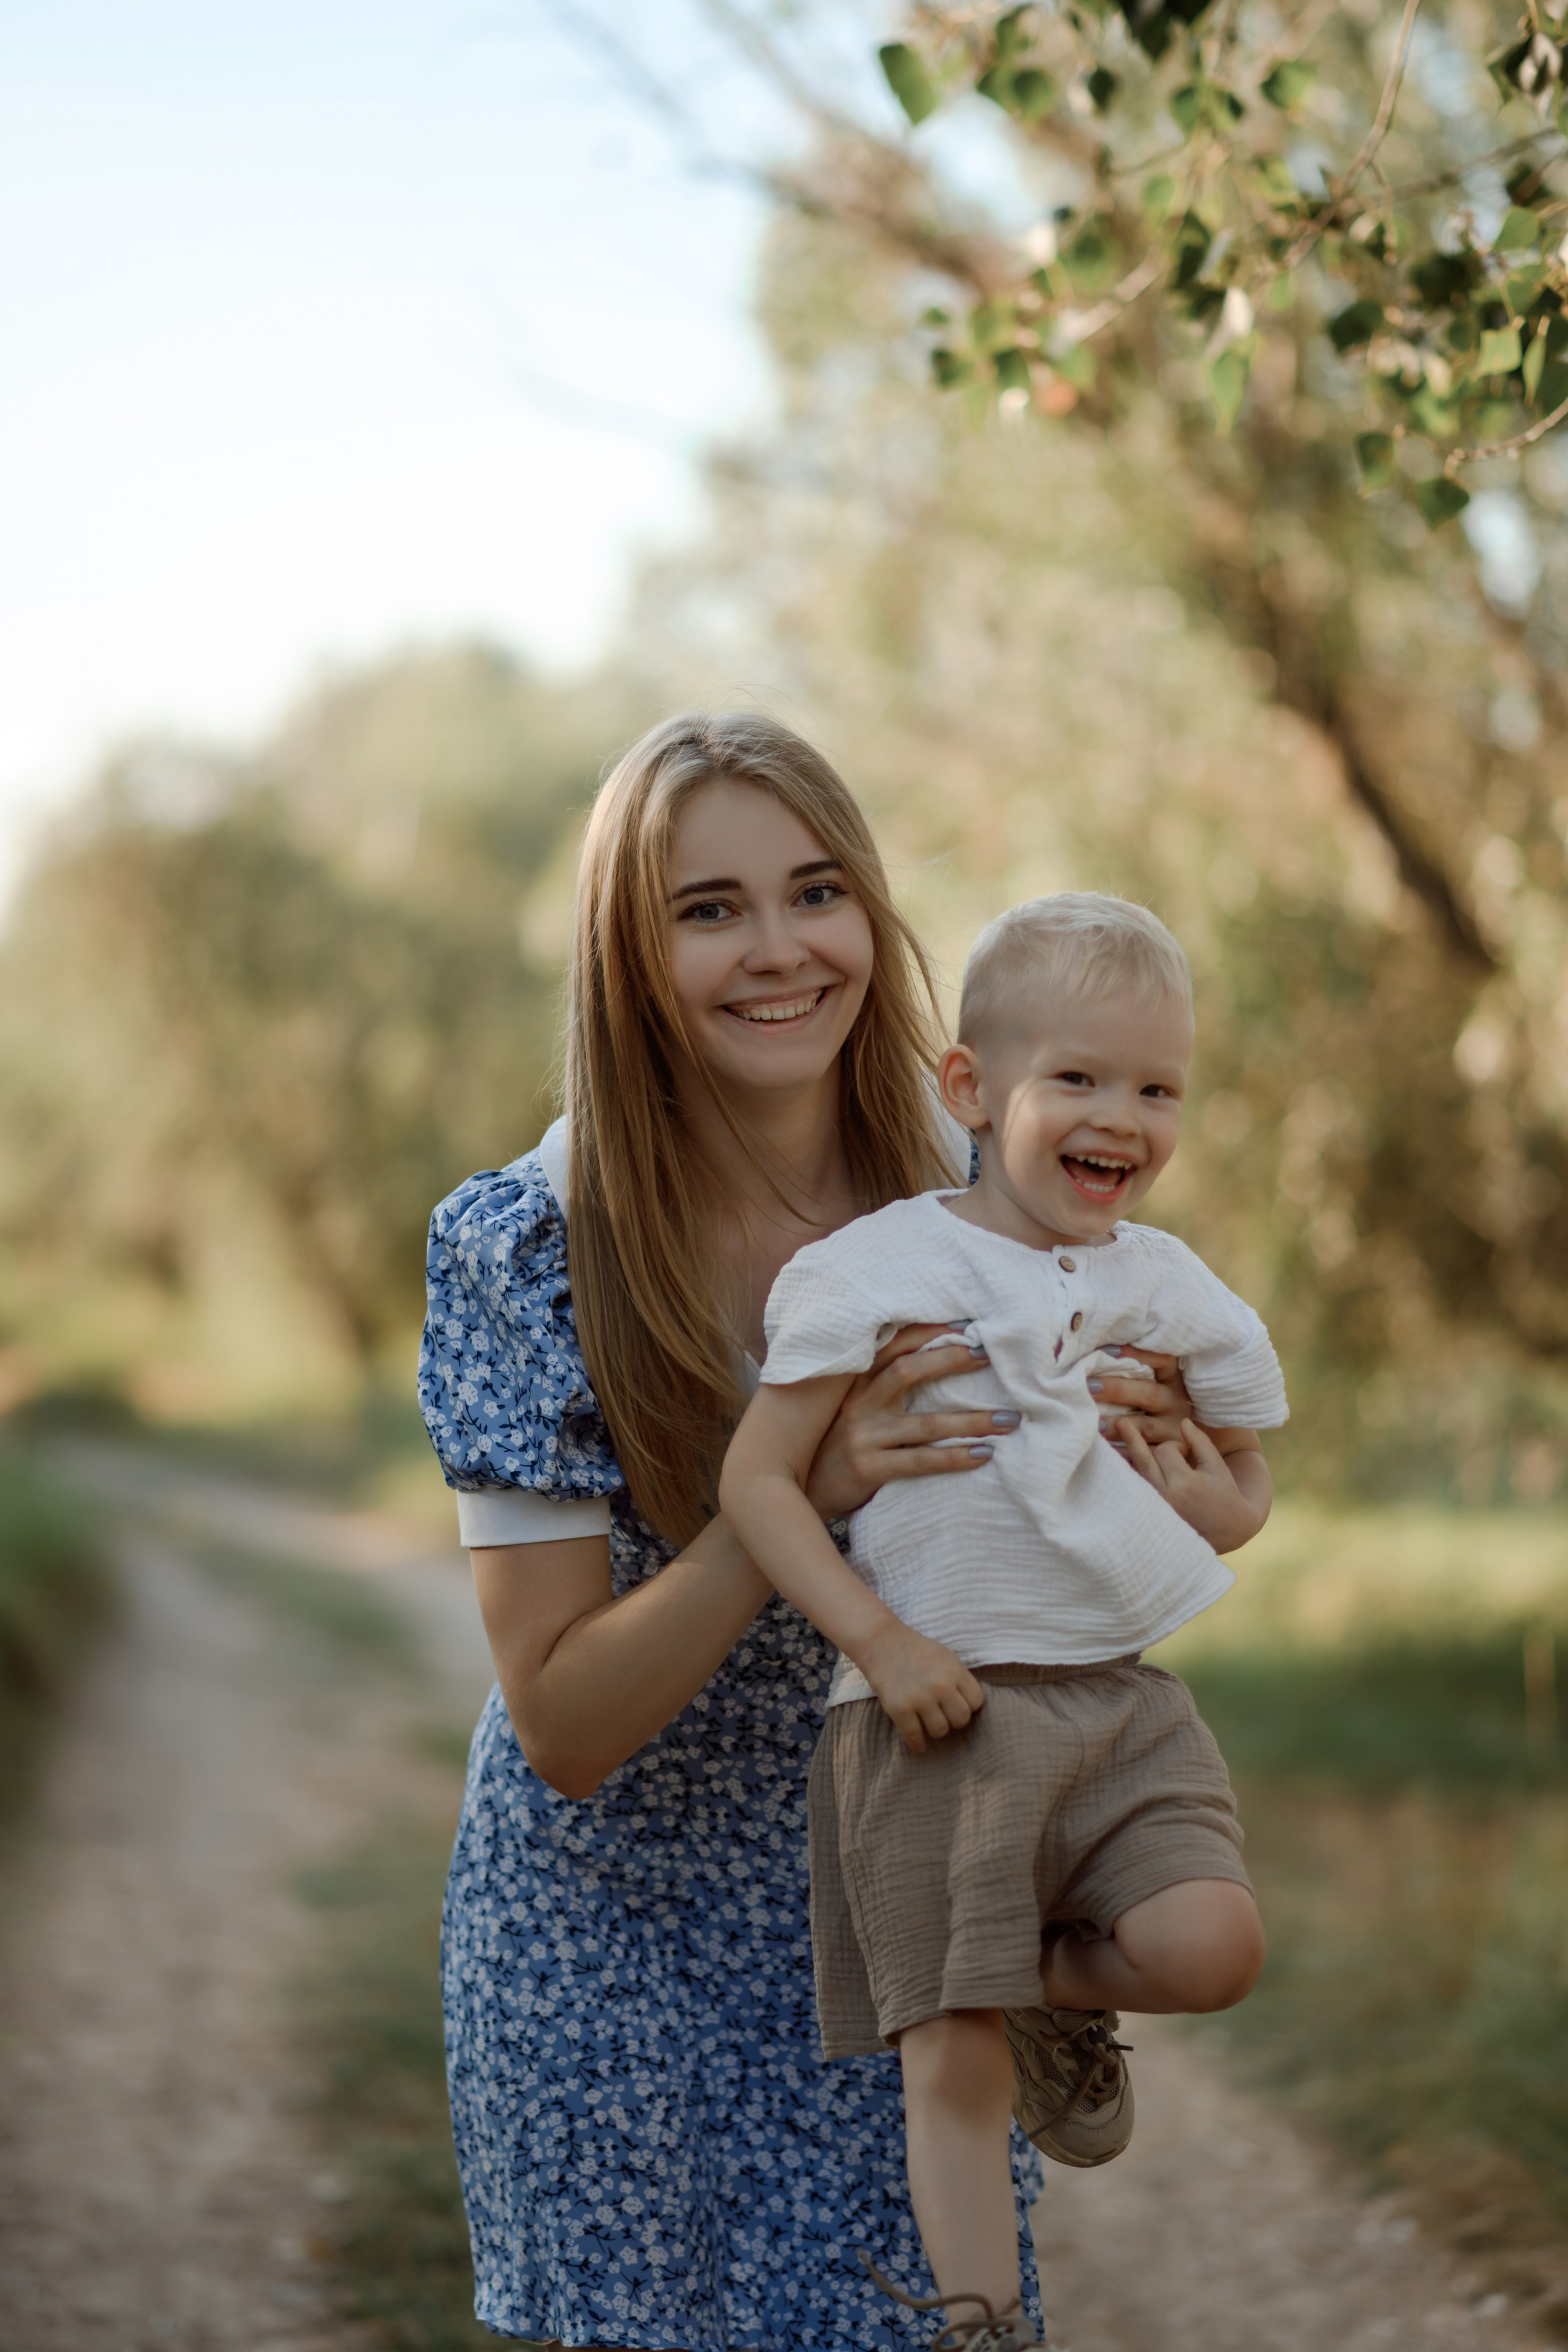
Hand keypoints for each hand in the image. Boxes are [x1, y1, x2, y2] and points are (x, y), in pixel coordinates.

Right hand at [803, 1324, 1018, 1520]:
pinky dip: (955, 1457)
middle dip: (951, 1359)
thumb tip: (935, 1359)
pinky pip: (920, 1461)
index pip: (892, 1345)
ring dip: (971, 1420)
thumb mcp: (854, 1408)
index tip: (966, 1324)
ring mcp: (862, 1437)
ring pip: (925, 1423)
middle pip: (907, 1371)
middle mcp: (858, 1404)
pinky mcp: (868, 1469)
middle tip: (990, 1354)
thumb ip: (881, 1386)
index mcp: (856, 1383)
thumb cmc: (839, 1445)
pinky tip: (984, 1454)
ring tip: (1009, 1419)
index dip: (928, 1331)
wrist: (802, 1491)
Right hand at [855, 1621, 986, 1753]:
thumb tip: (969, 1705)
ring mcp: (920, 1698)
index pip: (976, 1701)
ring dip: (935, 1730)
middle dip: (954, 1720)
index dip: (968, 1705)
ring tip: (928, 1723)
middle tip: (944, 1715)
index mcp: (954, 1670)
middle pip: (962, 1719)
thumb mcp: (944, 1656)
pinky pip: (915, 1737)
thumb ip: (957, 1678)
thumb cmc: (914, 1649)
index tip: (957, 1704)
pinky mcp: (900, 1709)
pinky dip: (918, 1744)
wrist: (880, 1641)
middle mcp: (940, 1685)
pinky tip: (918, 1744)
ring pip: (940, 1731)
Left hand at [1086, 1347, 1198, 1450]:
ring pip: (1145, 1428)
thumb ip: (1136, 1372)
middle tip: (1089, 1386)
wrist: (1190, 1441)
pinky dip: (1123, 1452)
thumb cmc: (1162, 1404)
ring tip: (1095, 1423)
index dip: (1136, 1353)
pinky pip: (1144, 1454)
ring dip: (1117, 1425)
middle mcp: (1176, 1404)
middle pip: (1149, 1394)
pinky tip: (1104, 1449)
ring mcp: (1172, 1431)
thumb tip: (1097, 1356)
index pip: (1161, 1360)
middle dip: (1117, 1390)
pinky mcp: (1165, 1452)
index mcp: (1174, 1381)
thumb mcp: (1160, 1383)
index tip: (1107, 1352)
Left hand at [1119, 1419, 1269, 1551]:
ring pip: (1136, 1475)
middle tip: (1121, 1421)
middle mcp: (1166, 1497)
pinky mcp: (1150, 1515)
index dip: (1175, 1445)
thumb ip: (1200, 1442)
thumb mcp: (1216, 1466)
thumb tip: (1184, 1422)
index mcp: (1185, 1484)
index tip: (1185, 1451)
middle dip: (1132, 1439)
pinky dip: (1130, 1474)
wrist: (1228, 1531)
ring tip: (1115, 1436)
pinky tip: (1122, 1461)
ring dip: (1126, 1456)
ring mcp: (1156, 1508)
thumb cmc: (1225, 1495)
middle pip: (1143, 1461)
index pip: (1166, 1451)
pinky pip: (1135, 1489)